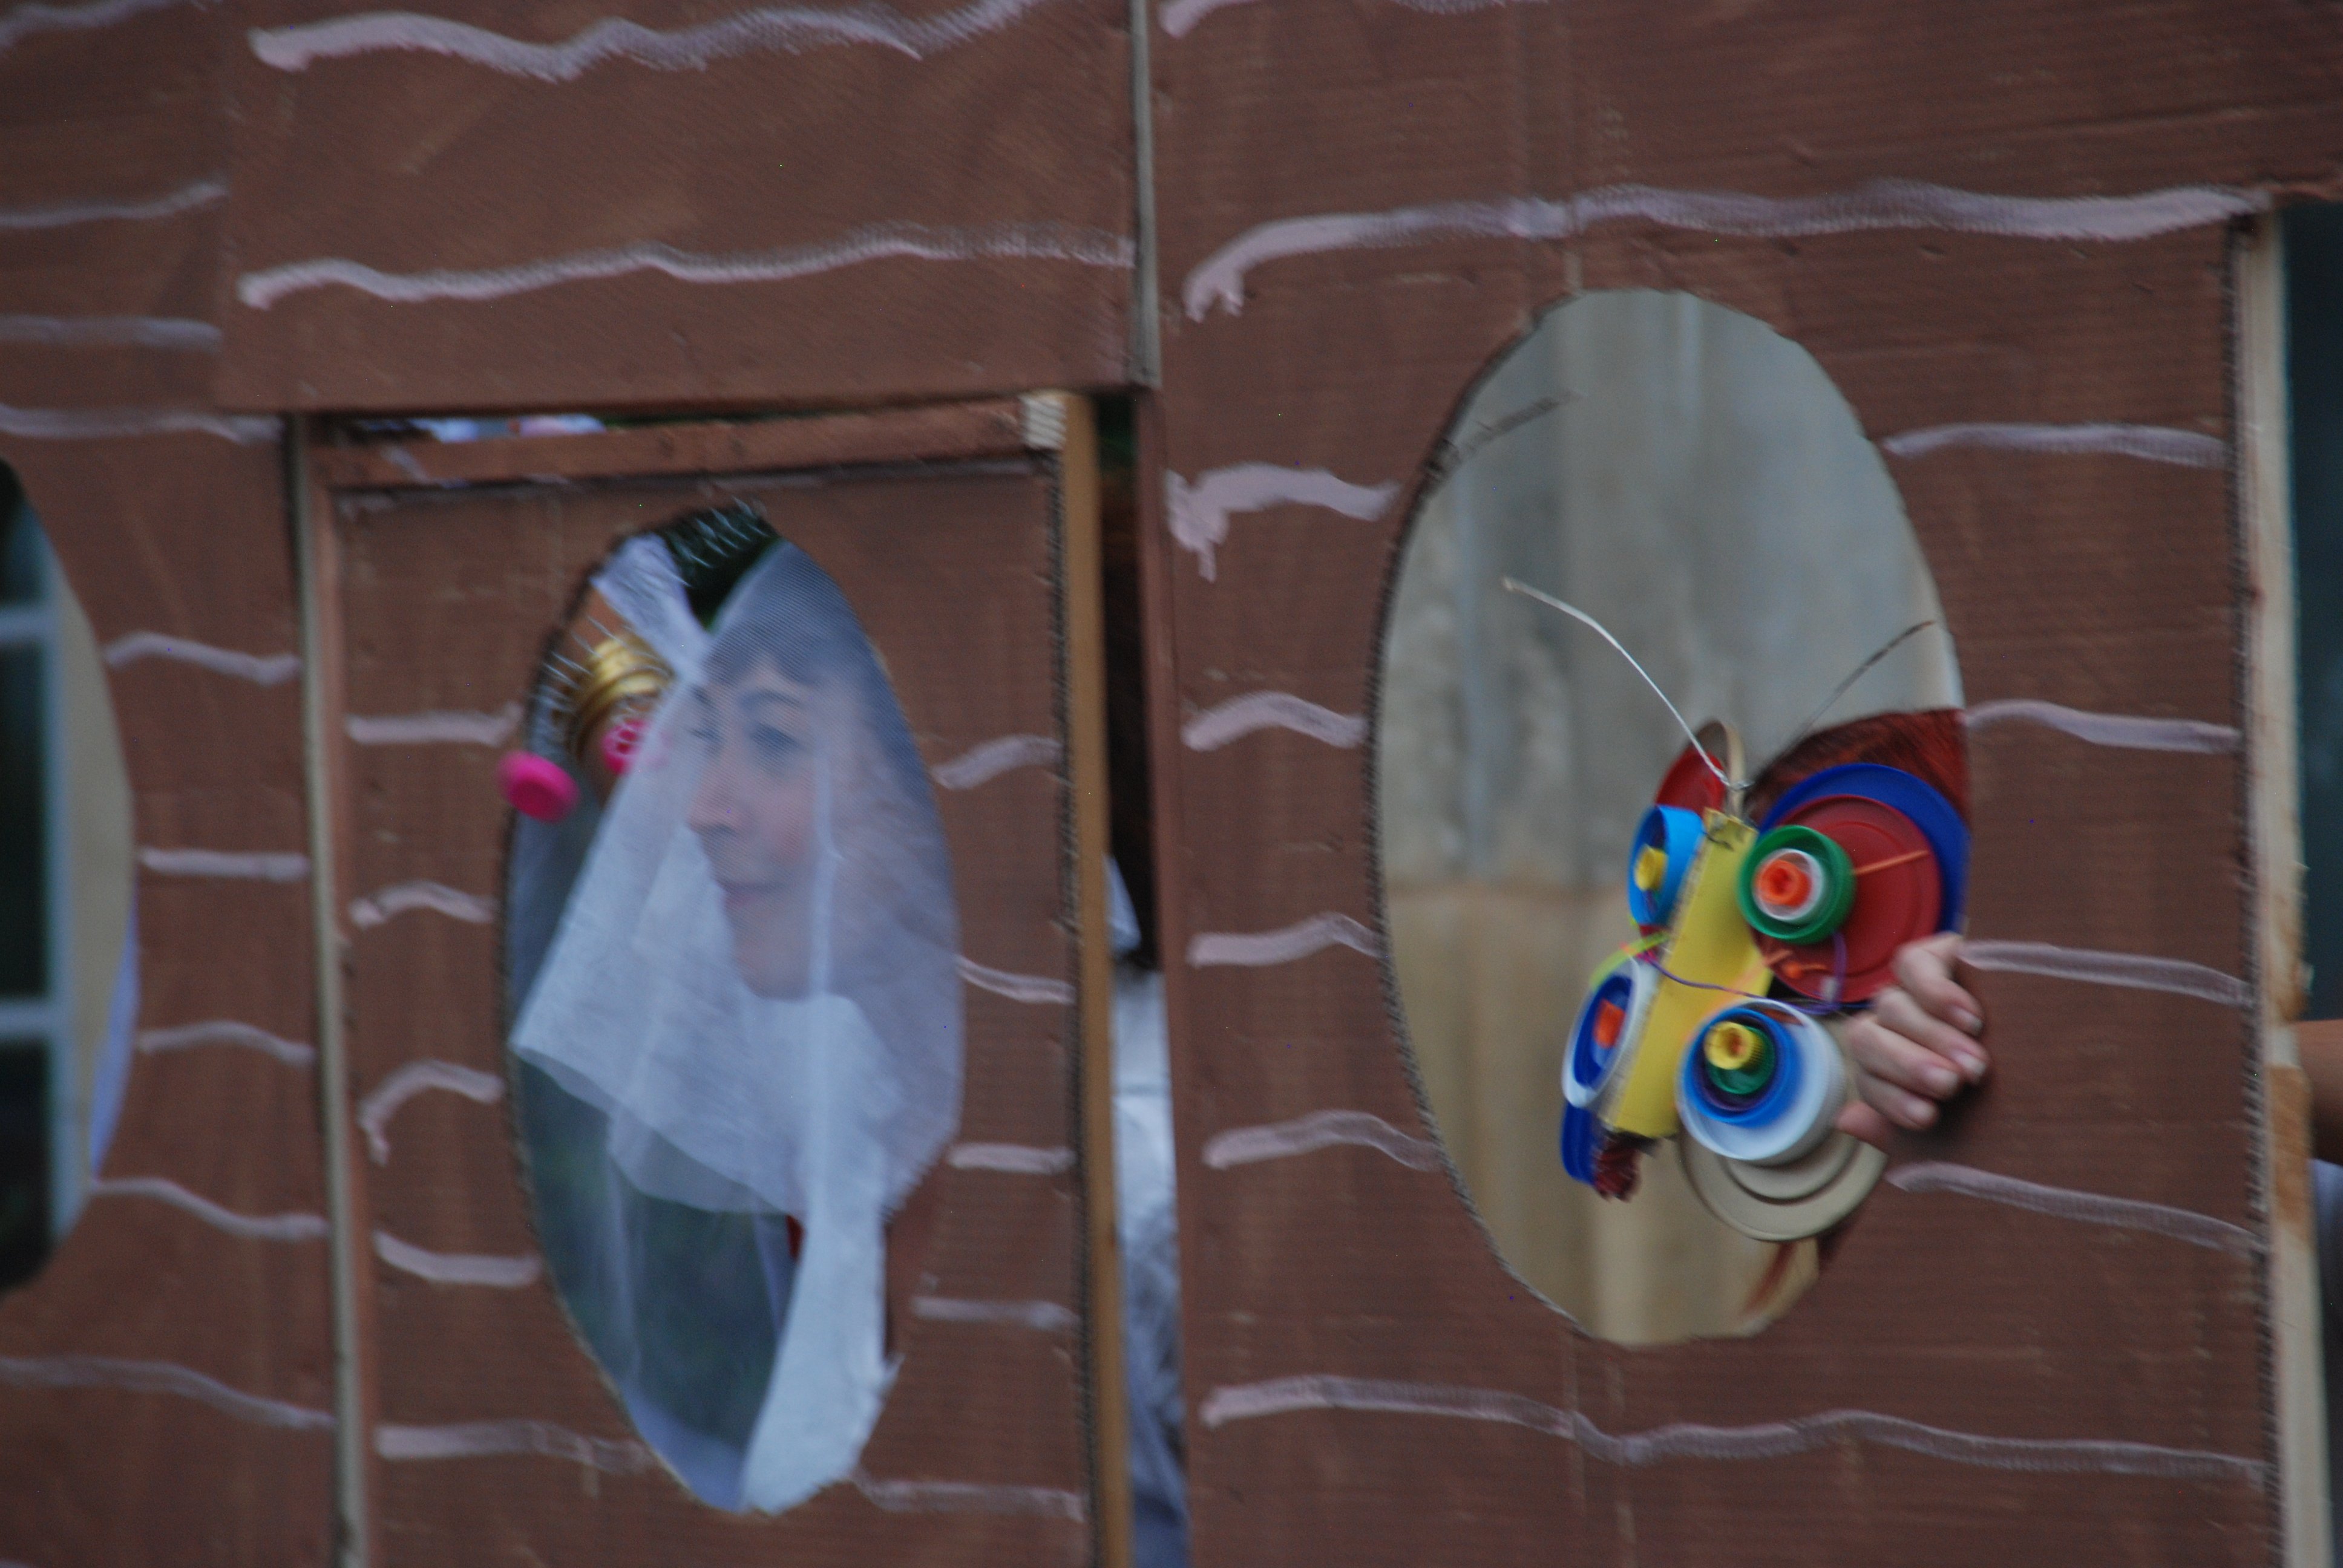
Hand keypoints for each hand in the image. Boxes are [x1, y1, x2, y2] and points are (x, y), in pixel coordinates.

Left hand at [1835, 932, 1987, 1148]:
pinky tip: (1969, 1016)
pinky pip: (1912, 964)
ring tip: (1975, 1060)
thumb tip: (1847, 1120)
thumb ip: (1902, 1126)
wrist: (2057, 1032)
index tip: (1929, 1118)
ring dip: (1931, 1035)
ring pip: (1890, 1006)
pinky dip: (1935, 990)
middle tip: (1952, 1085)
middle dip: (1909, 1066)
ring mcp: (1908, 988)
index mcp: (1887, 1066)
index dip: (1890, 1099)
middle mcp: (1889, 1025)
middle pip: (1867, 1039)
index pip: (1867, 1079)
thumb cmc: (2005, 1088)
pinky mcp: (1934, 953)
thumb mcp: (1965, 1117)